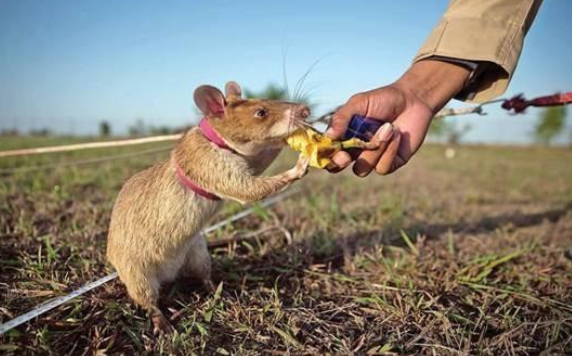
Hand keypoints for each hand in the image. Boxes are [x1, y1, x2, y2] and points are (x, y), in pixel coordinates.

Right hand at [326, 60, 470, 175]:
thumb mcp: (359, 103)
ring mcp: (372, 158)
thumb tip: (328, 136)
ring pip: (361, 169)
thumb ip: (342, 118)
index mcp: (343, 136)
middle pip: (337, 168)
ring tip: (388, 127)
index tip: (332, 149)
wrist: (413, 99)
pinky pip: (382, 168)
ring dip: (373, 150)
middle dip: (339, 163)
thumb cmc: (383, 99)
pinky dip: (389, 151)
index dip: (326, 155)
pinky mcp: (391, 163)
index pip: (327, 151)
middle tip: (345, 156)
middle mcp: (355, 150)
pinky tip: (397, 134)